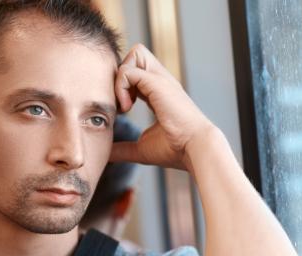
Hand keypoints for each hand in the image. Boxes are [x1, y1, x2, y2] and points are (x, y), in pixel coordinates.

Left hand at [112, 44, 216, 170]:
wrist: (195, 149)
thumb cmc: (175, 150)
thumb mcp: (142, 148)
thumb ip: (123, 148)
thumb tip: (106, 155)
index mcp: (160, 93)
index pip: (137, 74)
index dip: (123, 86)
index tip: (122, 111)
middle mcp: (162, 82)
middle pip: (138, 54)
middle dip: (122, 73)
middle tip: (121, 100)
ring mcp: (161, 79)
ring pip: (135, 53)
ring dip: (121, 77)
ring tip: (124, 104)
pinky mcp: (157, 82)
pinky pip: (128, 70)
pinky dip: (120, 87)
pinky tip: (126, 108)